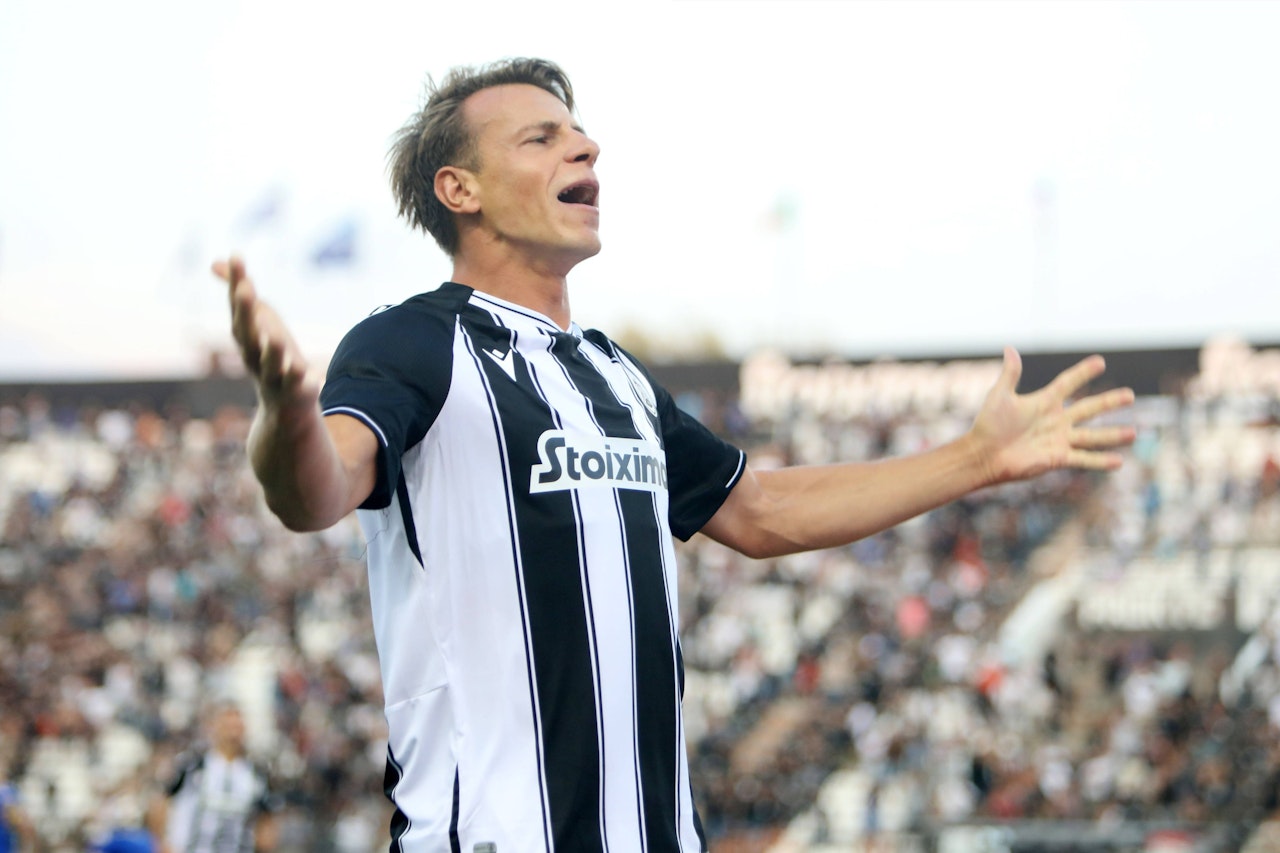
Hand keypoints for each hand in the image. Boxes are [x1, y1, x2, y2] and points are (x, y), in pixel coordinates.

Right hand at [212, 256, 316, 408]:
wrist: (284, 410)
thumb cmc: (270, 358)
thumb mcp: (257, 323)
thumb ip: (241, 296)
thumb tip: (214, 262)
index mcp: (246, 338)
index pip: (238, 307)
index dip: (235, 283)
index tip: (237, 256)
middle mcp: (254, 357)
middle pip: (247, 334)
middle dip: (246, 312)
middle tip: (246, 288)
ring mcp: (273, 377)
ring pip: (271, 364)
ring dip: (272, 350)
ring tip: (275, 336)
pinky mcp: (296, 394)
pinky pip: (299, 388)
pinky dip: (304, 382)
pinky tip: (314, 376)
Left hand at [970, 347, 1135, 484]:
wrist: (983, 454)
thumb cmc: (988, 424)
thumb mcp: (1000, 396)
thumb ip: (1010, 374)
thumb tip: (1010, 348)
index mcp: (1044, 402)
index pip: (1068, 383)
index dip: (1082, 373)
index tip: (1100, 362)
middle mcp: (1056, 420)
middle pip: (1089, 409)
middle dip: (1110, 402)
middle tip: (1130, 395)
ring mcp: (1059, 440)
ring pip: (1092, 436)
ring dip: (1113, 434)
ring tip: (1135, 432)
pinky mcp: (1057, 458)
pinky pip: (1083, 459)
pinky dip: (1100, 461)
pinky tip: (1119, 462)